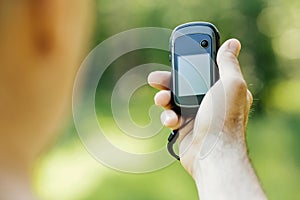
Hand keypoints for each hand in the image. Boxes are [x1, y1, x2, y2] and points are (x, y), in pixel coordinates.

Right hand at [148, 39, 252, 175]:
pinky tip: (172, 121)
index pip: (205, 69)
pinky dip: (168, 117)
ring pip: (174, 99)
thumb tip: (233, 44)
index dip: (191, 62)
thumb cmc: (224, 120)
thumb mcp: (231, 85)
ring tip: (162, 100)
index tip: (180, 54)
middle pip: (185, 84)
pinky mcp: (185, 127)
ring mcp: (197, 115)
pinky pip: (171, 116)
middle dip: (169, 80)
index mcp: (222, 88)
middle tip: (156, 78)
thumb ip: (228, 63)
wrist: (212, 155)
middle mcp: (210, 101)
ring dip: (164, 98)